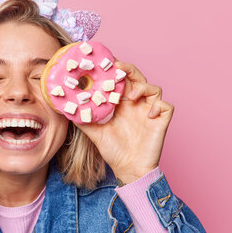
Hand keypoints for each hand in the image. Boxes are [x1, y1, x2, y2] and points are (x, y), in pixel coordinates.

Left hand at [76, 60, 174, 184]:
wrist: (128, 169)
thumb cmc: (114, 152)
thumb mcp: (94, 133)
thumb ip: (82, 120)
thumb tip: (65, 110)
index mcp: (122, 105)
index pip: (122, 81)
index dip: (117, 70)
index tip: (106, 62)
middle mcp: (137, 105)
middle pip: (138, 78)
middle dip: (130, 70)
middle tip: (119, 68)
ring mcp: (150, 112)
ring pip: (154, 89)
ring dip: (143, 88)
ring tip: (130, 97)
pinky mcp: (161, 121)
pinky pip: (166, 106)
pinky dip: (158, 106)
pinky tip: (148, 114)